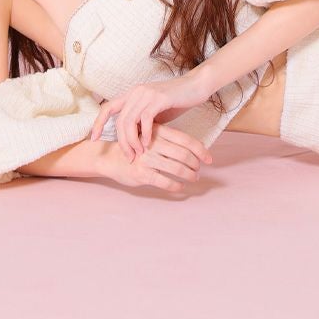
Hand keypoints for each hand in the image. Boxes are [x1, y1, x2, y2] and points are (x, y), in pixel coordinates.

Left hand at [89, 71, 212, 161]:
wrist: (196, 86)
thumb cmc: (177, 100)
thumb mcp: (155, 112)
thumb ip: (142, 122)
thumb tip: (133, 139)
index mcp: (132, 94)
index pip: (107, 108)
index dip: (98, 123)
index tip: (94, 139)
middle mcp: (136, 92)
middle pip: (119, 121)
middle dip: (121, 142)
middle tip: (128, 157)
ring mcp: (146, 94)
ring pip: (130, 121)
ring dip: (132, 141)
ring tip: (138, 154)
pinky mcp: (158, 98)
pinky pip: (145, 119)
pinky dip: (145, 134)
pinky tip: (148, 144)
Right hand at [96, 122, 212, 192]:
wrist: (109, 157)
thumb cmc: (135, 146)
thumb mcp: (149, 135)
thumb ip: (167, 138)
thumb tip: (193, 147)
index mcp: (158, 131)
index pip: (186, 140)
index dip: (200, 150)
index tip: (209, 159)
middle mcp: (153, 143)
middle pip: (184, 154)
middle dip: (196, 164)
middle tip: (199, 170)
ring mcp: (147, 159)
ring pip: (177, 169)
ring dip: (189, 175)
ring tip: (193, 178)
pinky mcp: (142, 174)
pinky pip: (165, 182)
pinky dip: (176, 186)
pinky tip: (180, 187)